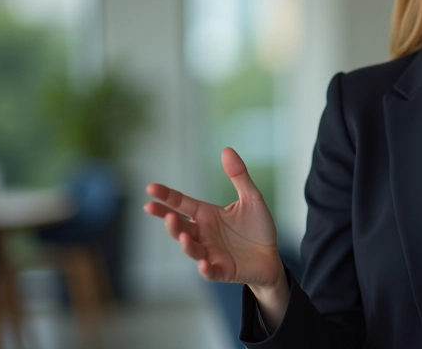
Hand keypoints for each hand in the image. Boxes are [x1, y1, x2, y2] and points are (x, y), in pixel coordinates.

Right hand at [143, 148, 284, 290]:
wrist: (272, 257)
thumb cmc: (258, 228)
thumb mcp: (252, 198)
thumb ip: (239, 176)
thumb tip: (226, 149)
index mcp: (207, 215)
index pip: (182, 204)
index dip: (167, 197)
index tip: (150, 188)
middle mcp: (204, 234)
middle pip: (181, 227)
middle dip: (170, 221)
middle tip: (163, 213)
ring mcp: (211, 253)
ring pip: (192, 249)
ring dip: (186, 243)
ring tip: (184, 235)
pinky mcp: (222, 270)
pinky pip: (210, 270)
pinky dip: (205, 268)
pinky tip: (203, 263)